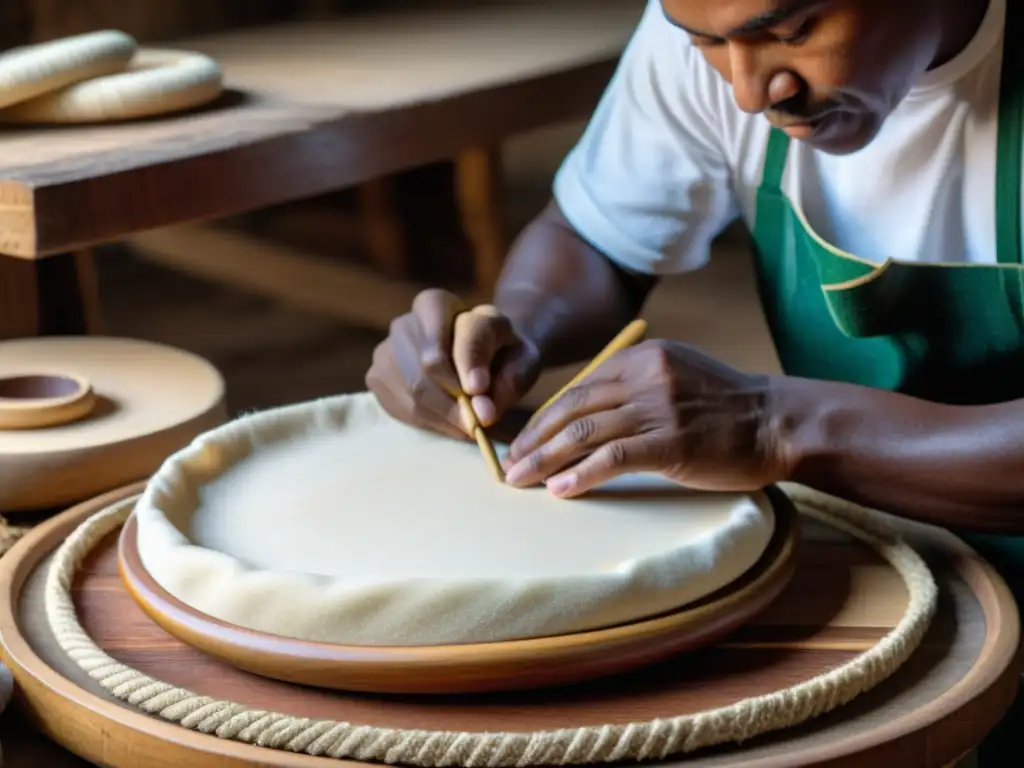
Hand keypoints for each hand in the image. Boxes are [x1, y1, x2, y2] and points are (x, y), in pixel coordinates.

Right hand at [366, 289, 541, 439]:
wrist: (478, 357)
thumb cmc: (501, 354)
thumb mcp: (521, 357)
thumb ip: (509, 380)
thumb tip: (481, 411)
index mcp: (438, 303)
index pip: (450, 333)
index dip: (470, 365)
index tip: (482, 393)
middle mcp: (405, 322)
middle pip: (427, 368)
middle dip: (455, 403)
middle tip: (477, 424)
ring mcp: (385, 350)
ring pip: (413, 391)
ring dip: (444, 416)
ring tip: (466, 424)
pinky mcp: (376, 378)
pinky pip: (400, 407)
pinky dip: (428, 422)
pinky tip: (446, 421)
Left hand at [503, 339, 785, 495]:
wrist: (779, 422)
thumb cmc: (727, 407)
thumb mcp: (677, 376)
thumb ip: (635, 385)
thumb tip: (585, 413)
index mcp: (642, 357)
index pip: (579, 387)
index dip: (545, 417)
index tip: (524, 441)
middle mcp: (645, 377)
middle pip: (571, 407)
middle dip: (534, 439)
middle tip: (508, 465)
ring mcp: (657, 408)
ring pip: (583, 432)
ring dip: (545, 459)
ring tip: (519, 480)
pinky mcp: (670, 442)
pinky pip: (612, 458)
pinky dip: (580, 475)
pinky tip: (560, 491)